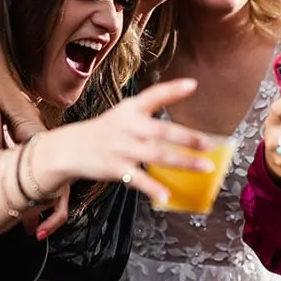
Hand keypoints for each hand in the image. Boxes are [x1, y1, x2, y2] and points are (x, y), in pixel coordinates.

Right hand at [34, 79, 217, 206]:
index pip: (153, 95)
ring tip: (204, 168)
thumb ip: (151, 114)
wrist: (71, 148)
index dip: (173, 90)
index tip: (193, 85)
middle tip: (209, 145)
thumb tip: (184, 125)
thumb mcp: (125, 113)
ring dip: (183, 162)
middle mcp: (127, 126)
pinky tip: (167, 195)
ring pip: (156, 155)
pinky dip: (152, 188)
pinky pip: (137, 179)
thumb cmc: (106, 131)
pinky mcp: (115, 168)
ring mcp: (121, 148)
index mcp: (131, 109)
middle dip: (187, 138)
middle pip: (161, 131)